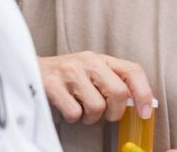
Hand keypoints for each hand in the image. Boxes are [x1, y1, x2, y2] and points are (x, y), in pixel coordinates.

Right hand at [38, 51, 152, 124]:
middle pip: (118, 92)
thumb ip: (114, 82)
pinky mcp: (53, 85)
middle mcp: (87, 61)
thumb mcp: (92, 73)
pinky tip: (66, 108)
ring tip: (80, 109)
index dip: (144, 93)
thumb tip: (139, 104)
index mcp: (101, 59)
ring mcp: (70, 72)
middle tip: (103, 114)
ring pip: (97, 107)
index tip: (145, 112)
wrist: (30, 70)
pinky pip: (74, 113)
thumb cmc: (67, 77)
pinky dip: (72, 118)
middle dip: (113, 112)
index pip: (132, 70)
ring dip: (90, 117)